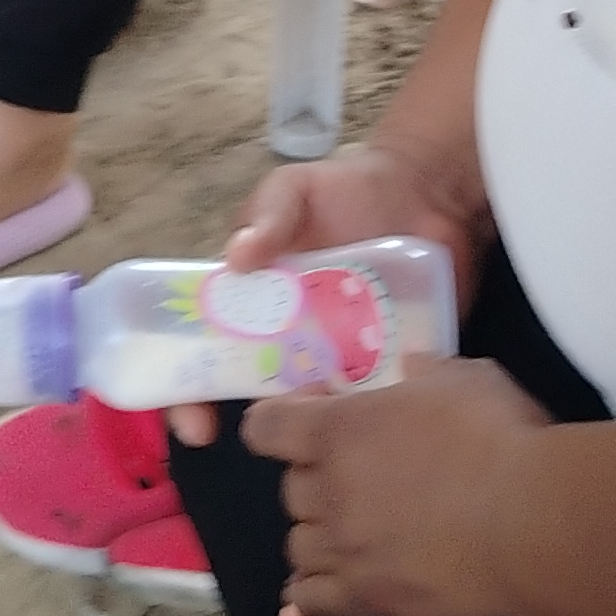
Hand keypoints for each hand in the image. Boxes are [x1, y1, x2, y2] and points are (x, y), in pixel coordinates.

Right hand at [167, 142, 488, 447]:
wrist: (425, 190)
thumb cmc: (346, 189)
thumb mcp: (295, 189)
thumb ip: (266, 215)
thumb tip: (234, 258)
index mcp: (255, 307)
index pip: (207, 361)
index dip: (189, 397)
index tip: (196, 426)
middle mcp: (292, 343)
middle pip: (260, 398)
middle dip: (256, 423)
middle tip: (271, 421)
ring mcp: (341, 358)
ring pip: (318, 411)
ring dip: (315, 421)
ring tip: (326, 401)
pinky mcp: (390, 362)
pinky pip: (376, 402)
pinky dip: (373, 412)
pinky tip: (376, 403)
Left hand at [250, 358, 551, 615]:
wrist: (531, 522)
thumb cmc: (498, 437)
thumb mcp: (466, 378)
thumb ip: (428, 371)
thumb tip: (409, 367)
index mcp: (339, 432)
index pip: (266, 427)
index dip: (281, 417)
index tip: (314, 412)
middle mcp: (329, 494)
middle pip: (290, 489)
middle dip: (315, 476)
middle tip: (357, 472)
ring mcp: (344, 553)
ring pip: (298, 546)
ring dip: (319, 533)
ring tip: (355, 529)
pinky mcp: (367, 603)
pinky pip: (310, 602)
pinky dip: (310, 594)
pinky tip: (327, 586)